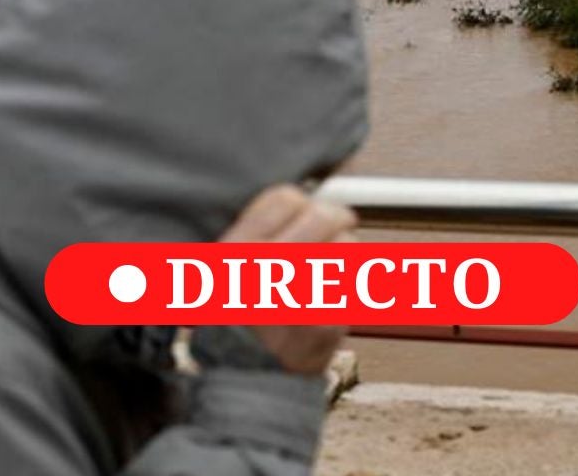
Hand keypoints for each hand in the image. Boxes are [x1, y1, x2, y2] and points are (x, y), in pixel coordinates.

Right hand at [218, 185, 356, 374]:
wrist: (247, 379)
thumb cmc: (235, 322)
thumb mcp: (220, 269)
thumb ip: (254, 233)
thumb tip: (302, 199)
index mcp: (236, 254)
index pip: (283, 199)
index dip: (300, 200)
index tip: (307, 207)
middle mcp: (268, 271)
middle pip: (322, 215)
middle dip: (336, 216)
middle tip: (340, 220)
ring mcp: (301, 296)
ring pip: (347, 246)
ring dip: (346, 249)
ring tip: (334, 262)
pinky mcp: (329, 321)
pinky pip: (357, 282)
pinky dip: (354, 280)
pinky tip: (339, 289)